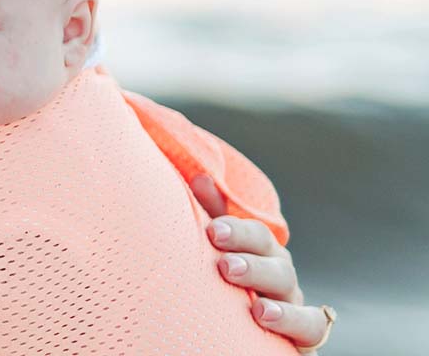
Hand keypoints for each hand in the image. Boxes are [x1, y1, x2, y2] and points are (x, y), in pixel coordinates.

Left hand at [191, 175, 331, 353]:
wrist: (246, 330)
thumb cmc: (228, 281)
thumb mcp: (221, 248)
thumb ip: (212, 214)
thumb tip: (200, 178)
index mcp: (261, 250)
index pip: (255, 234)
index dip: (237, 231)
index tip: (213, 231)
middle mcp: (279, 273)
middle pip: (273, 260)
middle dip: (251, 262)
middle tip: (225, 266)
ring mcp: (292, 302)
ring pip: (290, 292)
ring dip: (274, 299)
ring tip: (256, 306)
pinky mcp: (302, 333)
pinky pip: (310, 327)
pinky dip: (293, 322)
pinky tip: (268, 319)